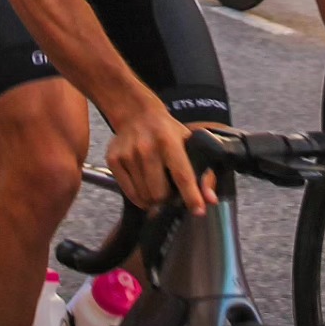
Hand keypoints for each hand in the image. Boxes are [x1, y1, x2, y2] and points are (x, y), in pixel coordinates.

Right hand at [106, 96, 217, 214]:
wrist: (137, 114)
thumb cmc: (167, 131)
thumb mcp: (189, 143)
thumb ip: (203, 171)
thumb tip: (210, 199)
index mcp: (170, 142)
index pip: (182, 175)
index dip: (191, 196)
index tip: (199, 212)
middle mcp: (147, 148)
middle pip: (160, 193)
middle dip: (168, 198)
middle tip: (170, 191)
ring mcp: (128, 155)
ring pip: (144, 196)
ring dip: (153, 199)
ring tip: (157, 186)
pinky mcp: (114, 160)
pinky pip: (129, 193)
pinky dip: (139, 197)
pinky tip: (145, 186)